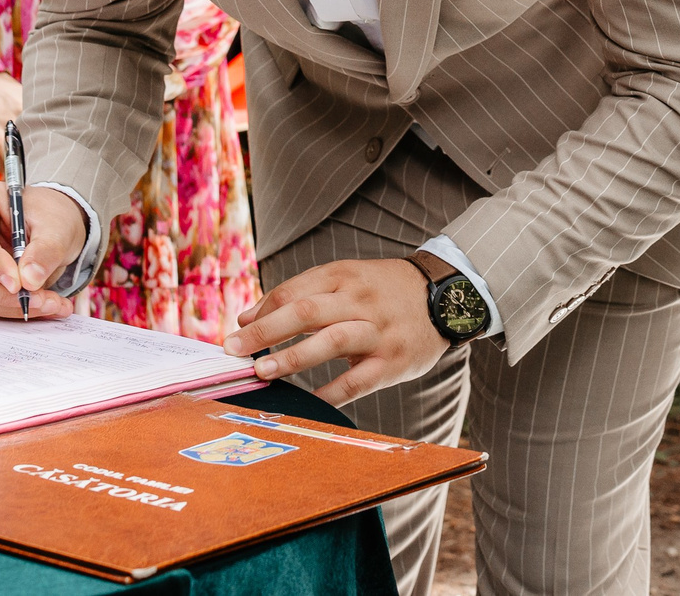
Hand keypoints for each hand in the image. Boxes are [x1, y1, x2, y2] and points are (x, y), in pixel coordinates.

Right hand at [0, 181, 82, 320]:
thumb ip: (46, 250)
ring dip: (13, 307)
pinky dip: (14, 310)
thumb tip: (29, 281)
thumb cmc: (49, 215)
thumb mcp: (56, 225)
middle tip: (43, 301)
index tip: (18, 284)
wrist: (51, 224)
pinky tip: (44, 307)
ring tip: (52, 304)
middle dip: (4, 294)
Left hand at [224, 258, 449, 408]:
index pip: (293, 292)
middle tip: (233, 350)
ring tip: (261, 373)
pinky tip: (307, 403)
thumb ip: (299, 295)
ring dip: (291, 358)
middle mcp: (359, 300)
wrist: (445, 297)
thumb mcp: (345, 279)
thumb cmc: (381, 290)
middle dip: (265, 332)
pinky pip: (357, 381)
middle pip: (305, 313)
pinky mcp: (393, 362)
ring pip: (330, 342)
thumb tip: (246, 317)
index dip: (261, 312)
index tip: (236, 331)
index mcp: (343, 276)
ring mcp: (377, 332)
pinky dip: (330, 393)